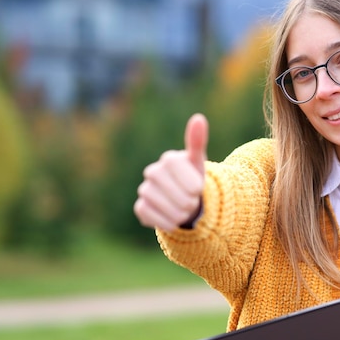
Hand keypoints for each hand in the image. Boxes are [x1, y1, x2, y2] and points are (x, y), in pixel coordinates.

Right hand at [133, 113, 207, 231]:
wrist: (186, 200)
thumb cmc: (193, 178)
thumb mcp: (199, 162)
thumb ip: (197, 141)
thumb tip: (198, 117)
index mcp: (169, 159)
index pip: (180, 172)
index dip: (192, 184)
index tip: (198, 190)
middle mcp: (153, 172)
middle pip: (172, 191)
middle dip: (187, 200)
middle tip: (193, 201)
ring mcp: (145, 190)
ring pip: (161, 204)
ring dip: (178, 213)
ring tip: (186, 211)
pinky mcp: (141, 207)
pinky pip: (150, 216)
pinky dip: (165, 221)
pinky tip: (174, 221)